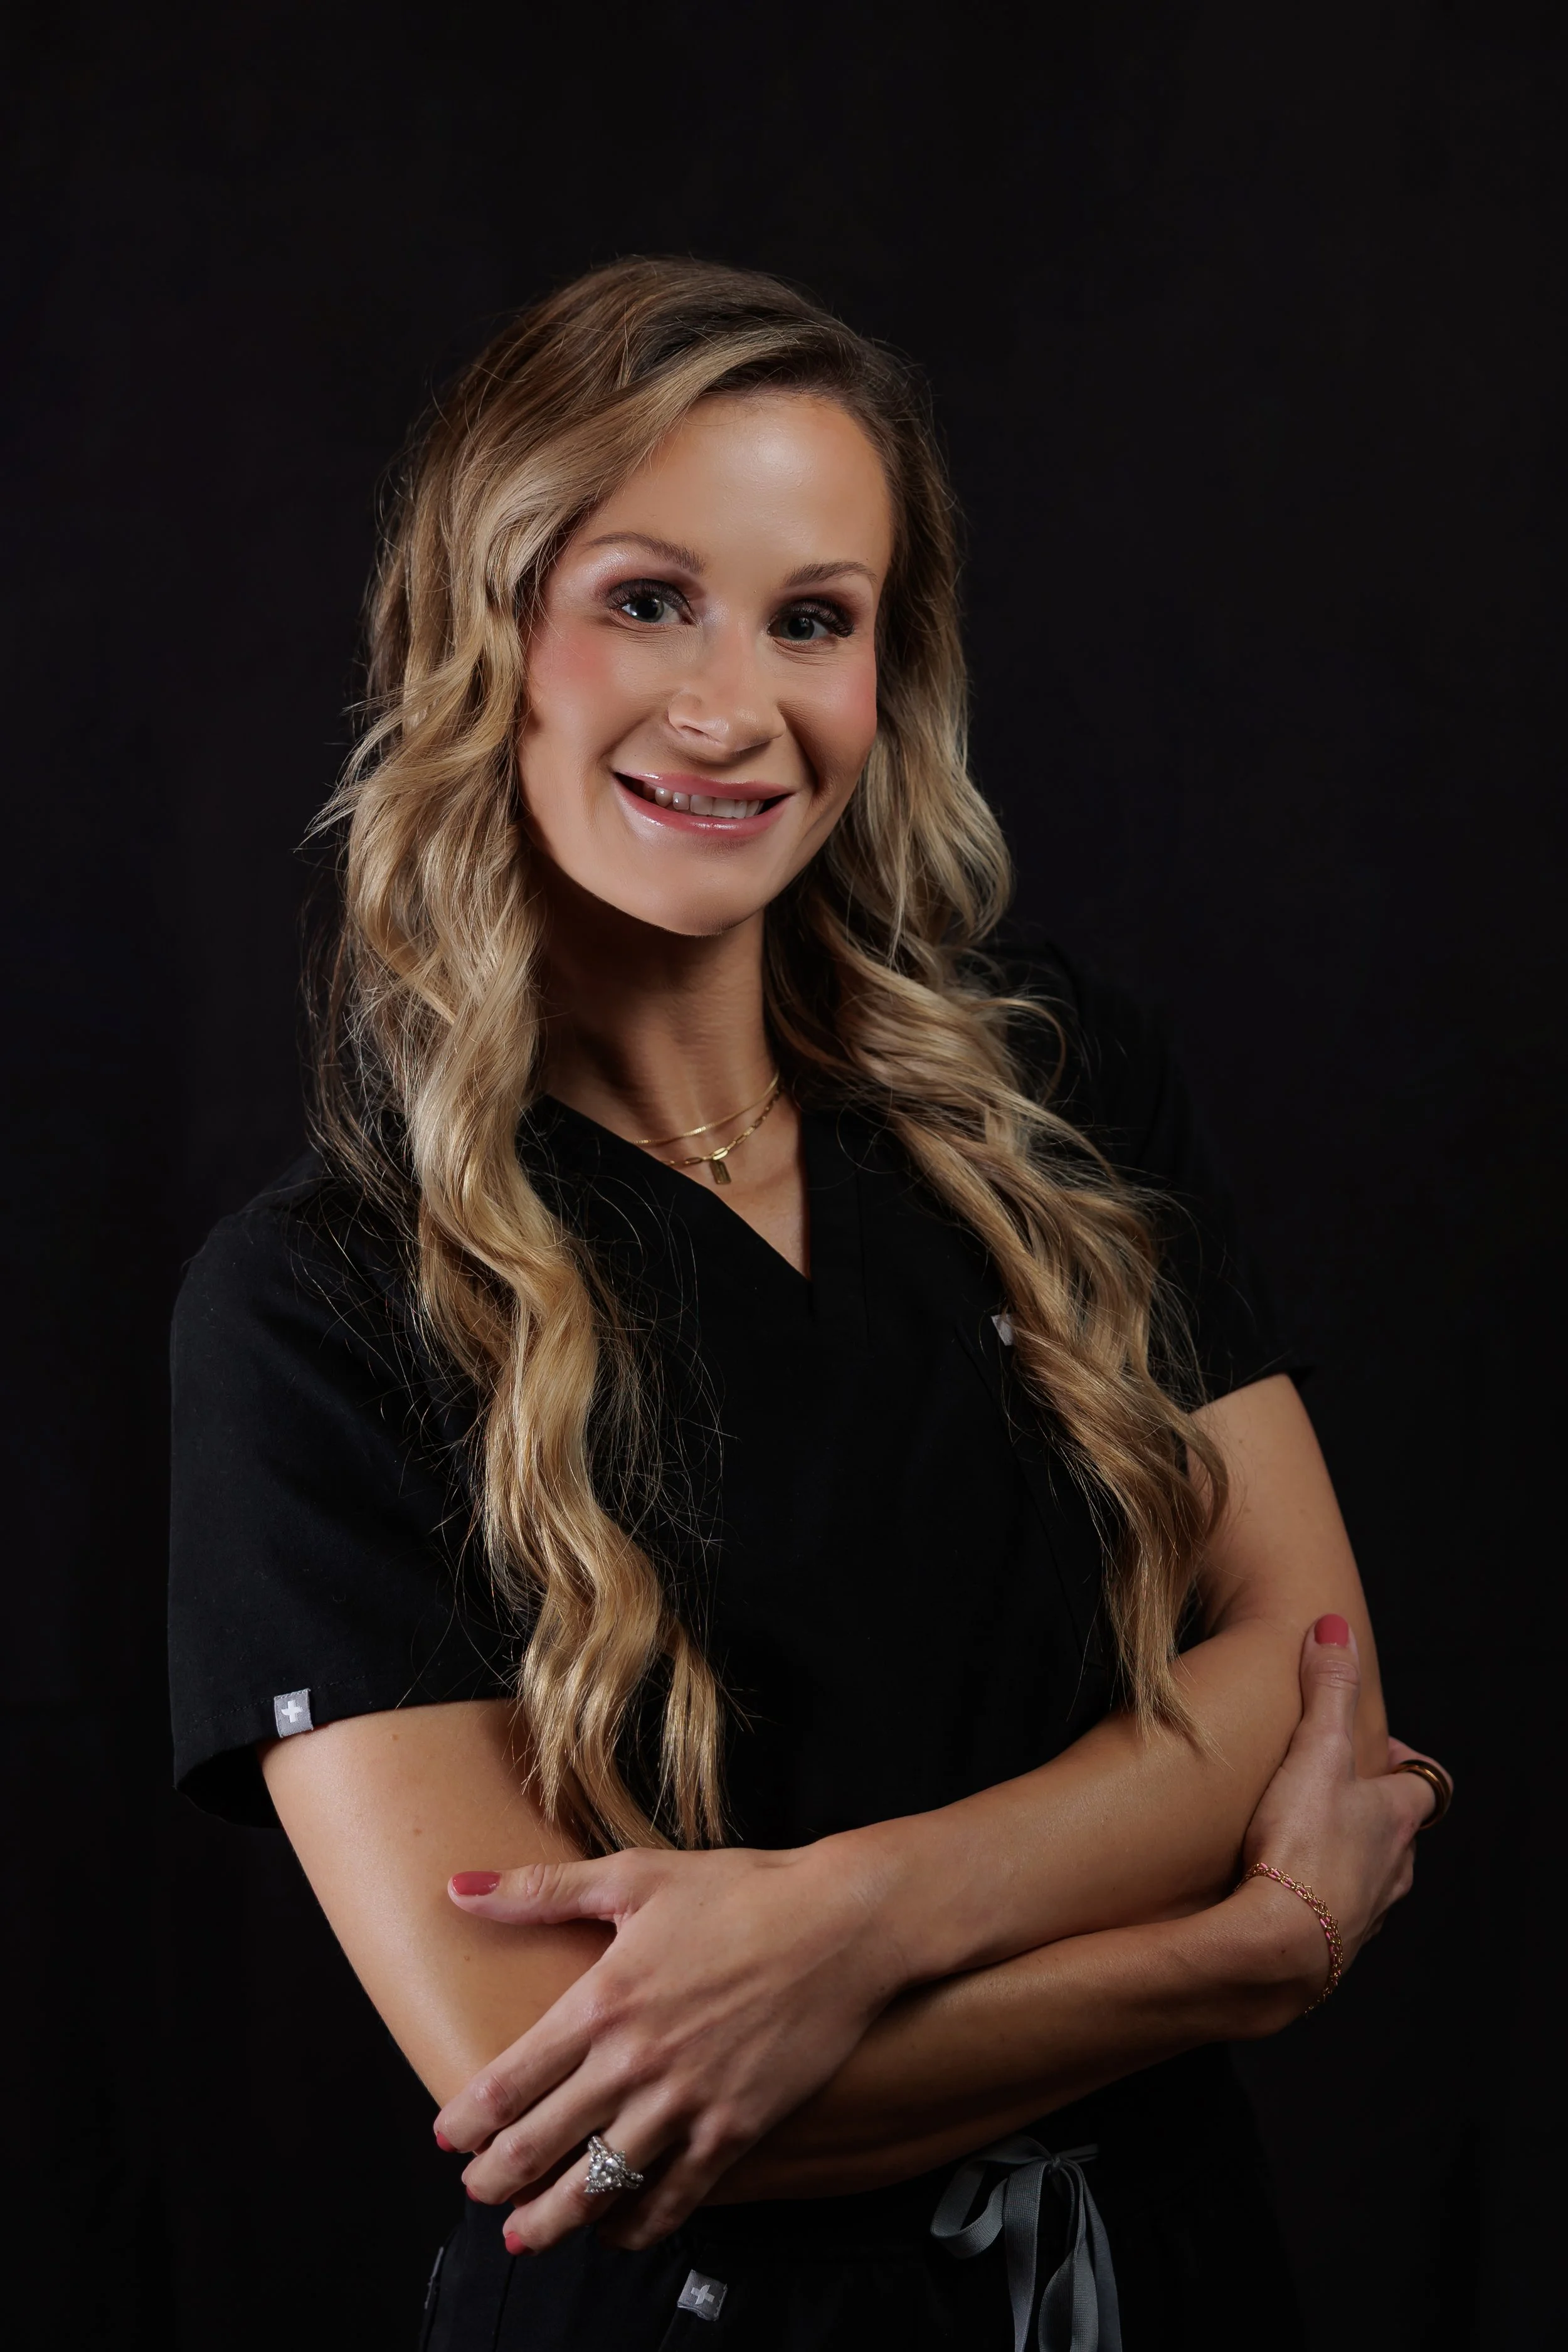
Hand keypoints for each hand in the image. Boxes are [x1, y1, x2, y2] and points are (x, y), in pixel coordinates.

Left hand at [432, 1838, 909, 2250]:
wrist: (841, 1923)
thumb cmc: (740, 1892)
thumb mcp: (634, 1876)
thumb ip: (540, 1890)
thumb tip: (456, 1888)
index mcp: (602, 2000)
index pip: (507, 2082)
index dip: (465, 2122)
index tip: (448, 2138)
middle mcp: (635, 2060)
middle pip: (539, 2144)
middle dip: (495, 2180)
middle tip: (477, 2191)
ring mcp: (687, 2101)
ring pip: (598, 2185)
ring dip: (551, 2220)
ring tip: (526, 2236)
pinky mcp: (736, 2127)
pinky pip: (675, 2197)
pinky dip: (638, 2226)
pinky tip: (617, 2231)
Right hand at [1236, 1613, 1451, 2005]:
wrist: (1279, 1946)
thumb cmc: (1303, 1845)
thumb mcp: (1316, 1752)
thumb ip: (1326, 1690)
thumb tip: (1334, 1627)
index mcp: (1397, 1820)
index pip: (1425, 1786)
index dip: (1404, 1764)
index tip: (1375, 1749)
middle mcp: (1393, 1870)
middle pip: (1399, 1836)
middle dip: (1372, 1813)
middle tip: (1331, 1791)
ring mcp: (1366, 1915)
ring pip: (1370, 1879)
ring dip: (1347, 1859)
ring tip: (1303, 1841)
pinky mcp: (1332, 1951)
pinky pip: (1334, 1917)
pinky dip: (1318, 1900)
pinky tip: (1281, 1893)